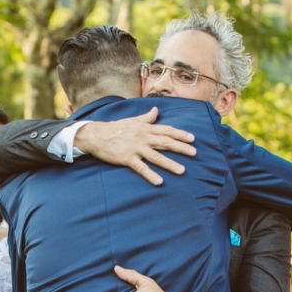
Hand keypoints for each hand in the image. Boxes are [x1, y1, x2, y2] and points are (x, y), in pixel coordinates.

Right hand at [74, 107, 195, 185]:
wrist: (97, 135)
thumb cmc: (115, 128)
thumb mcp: (132, 120)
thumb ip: (147, 117)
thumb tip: (156, 110)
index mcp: (145, 128)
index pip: (166, 130)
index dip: (180, 134)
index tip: (192, 138)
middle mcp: (143, 137)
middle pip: (165, 142)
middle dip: (181, 147)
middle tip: (194, 152)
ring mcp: (136, 148)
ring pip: (156, 156)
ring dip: (170, 164)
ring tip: (182, 170)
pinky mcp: (127, 158)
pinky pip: (141, 167)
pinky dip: (150, 174)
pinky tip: (159, 181)